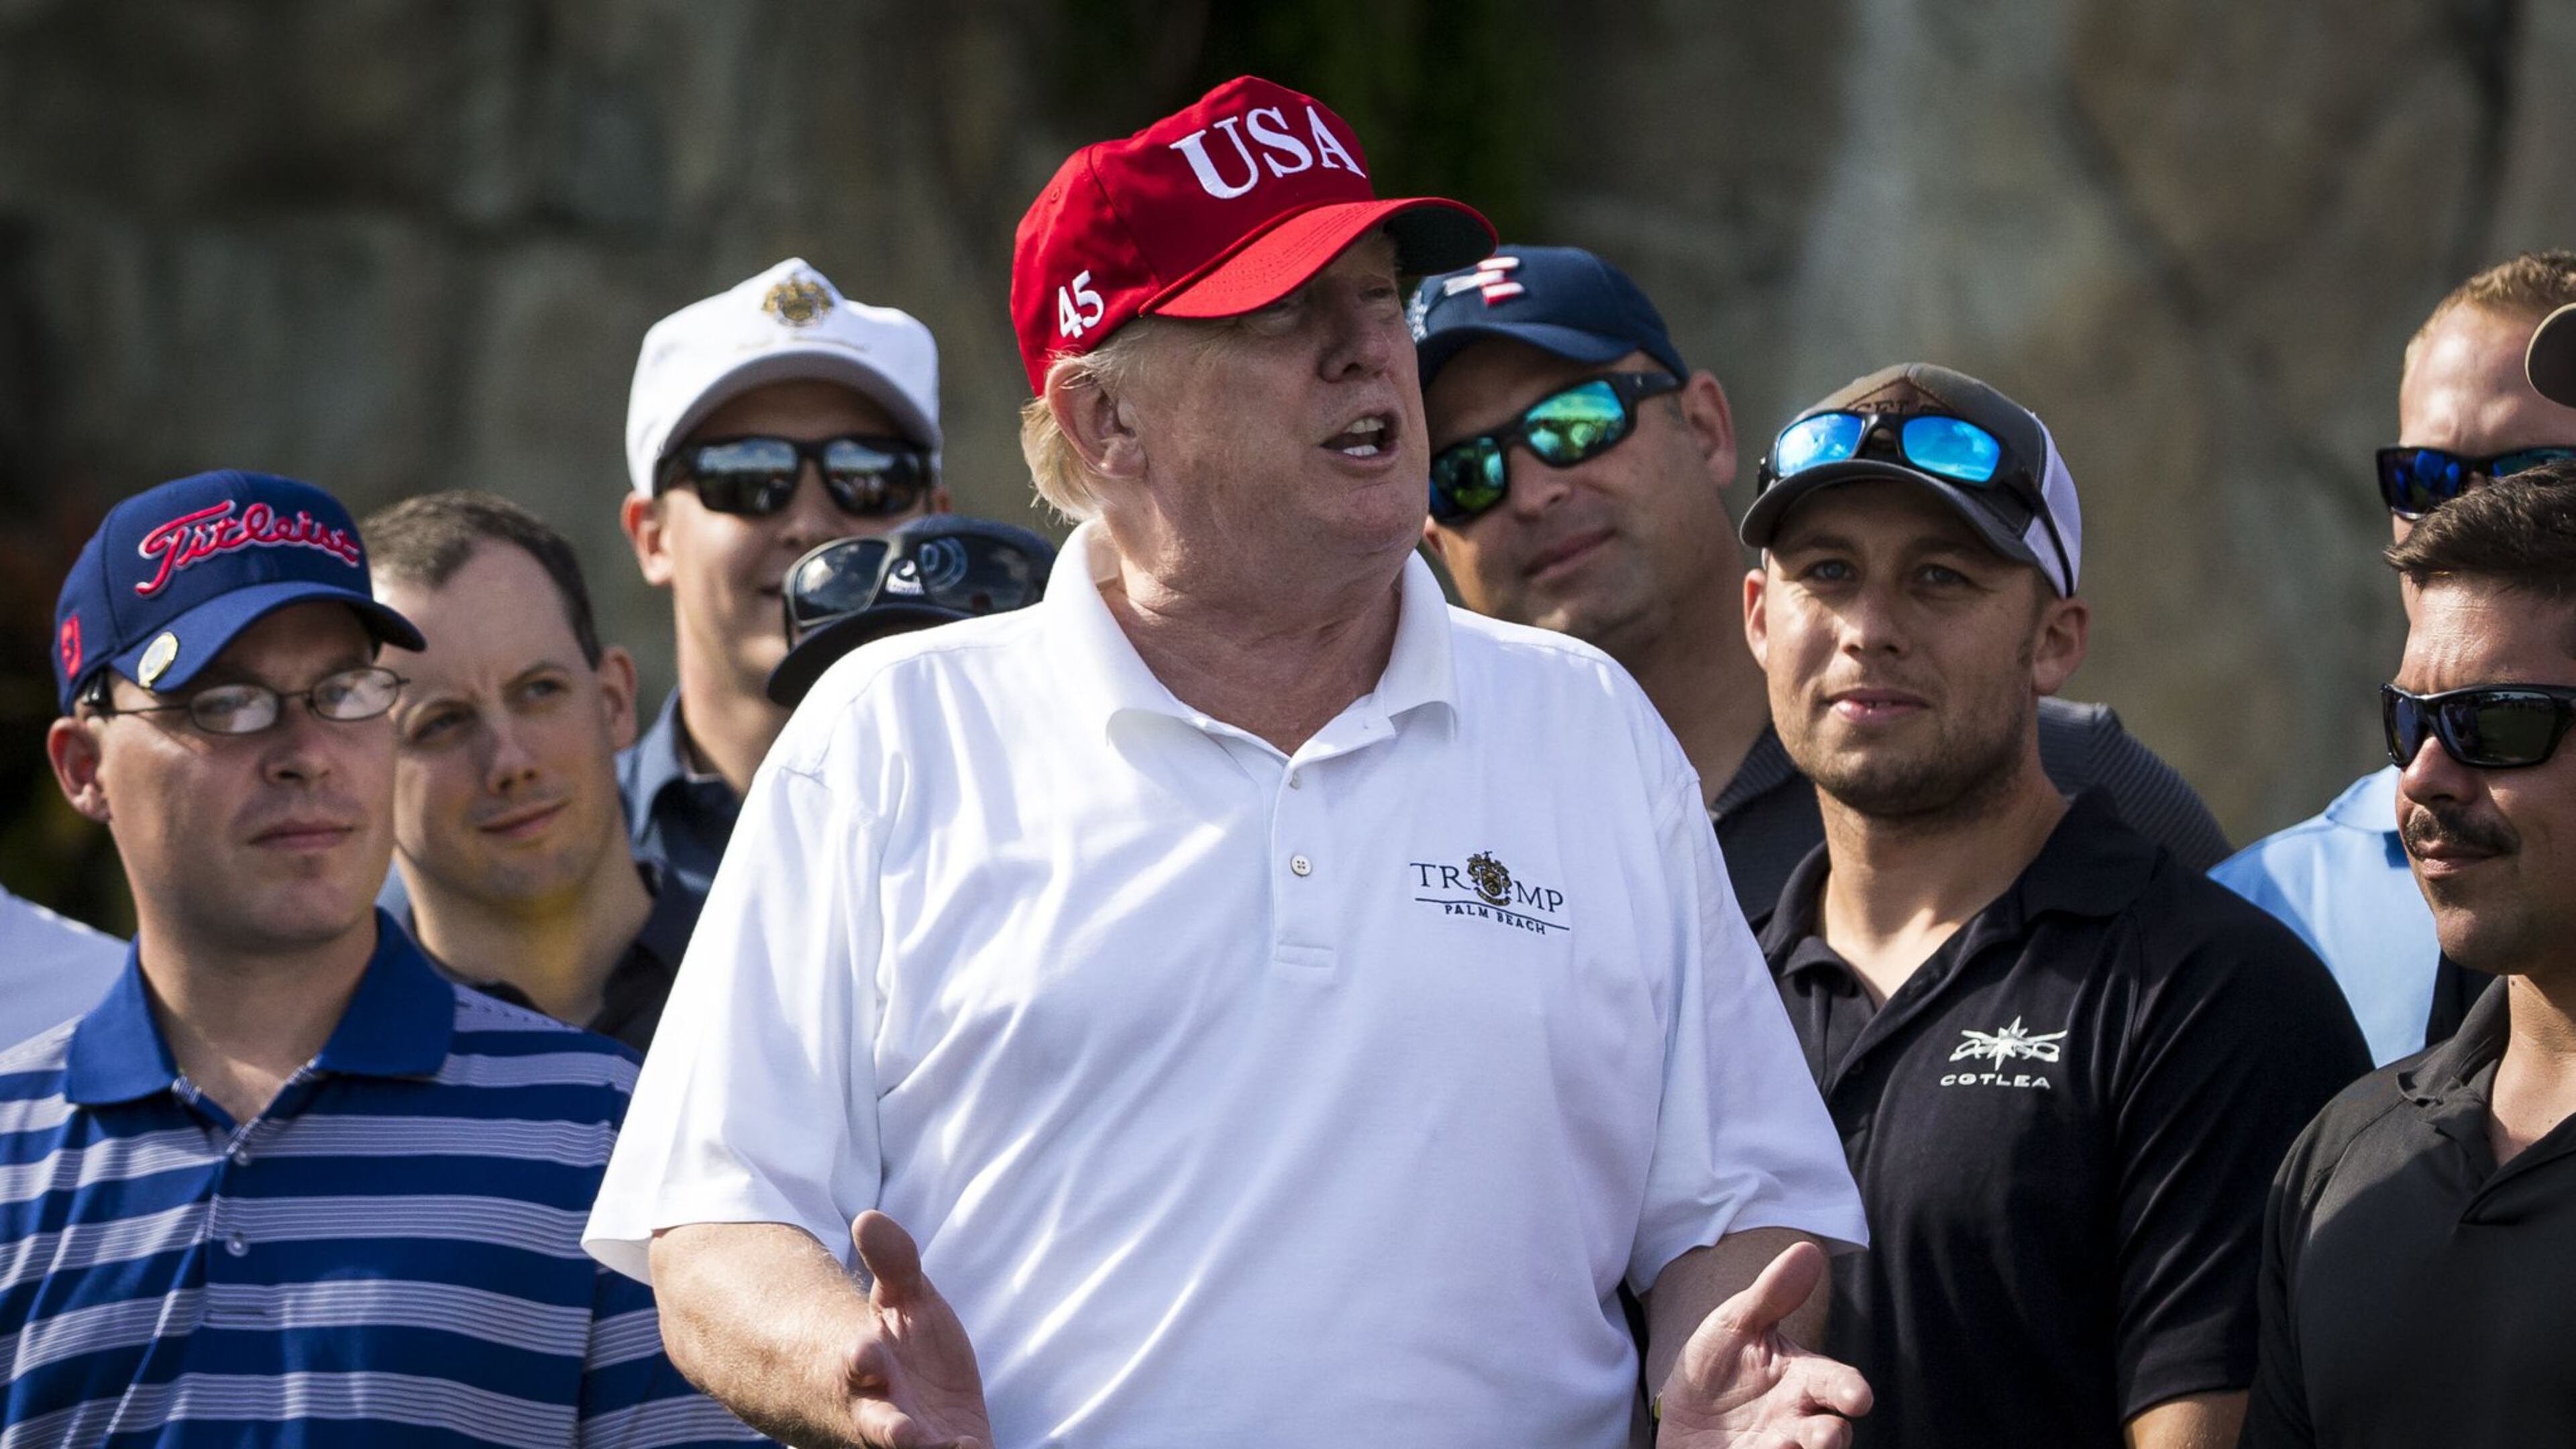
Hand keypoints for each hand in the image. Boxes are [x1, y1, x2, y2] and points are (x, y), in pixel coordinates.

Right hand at [842, 1211, 992, 1448]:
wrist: (898, 1398)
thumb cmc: (898, 1344)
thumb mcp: (902, 1298)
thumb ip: (893, 1261)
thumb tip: (868, 1216)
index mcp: (866, 1366)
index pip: (855, 1362)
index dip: (858, 1359)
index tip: (864, 1354)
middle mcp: (884, 1412)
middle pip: (881, 1428)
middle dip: (891, 1432)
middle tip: (904, 1436)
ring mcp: (912, 1441)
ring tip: (957, 1448)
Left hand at [1655, 1241, 1870, 1448]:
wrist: (1676, 1411)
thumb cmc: (1717, 1365)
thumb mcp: (1736, 1324)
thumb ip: (1772, 1295)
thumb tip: (1809, 1249)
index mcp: (1803, 1380)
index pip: (1838, 1384)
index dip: (1850, 1391)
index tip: (1858, 1398)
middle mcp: (1796, 1420)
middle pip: (1832, 1434)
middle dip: (1833, 1437)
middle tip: (1827, 1435)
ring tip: (1790, 1447)